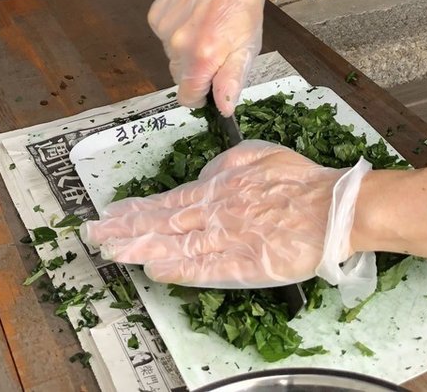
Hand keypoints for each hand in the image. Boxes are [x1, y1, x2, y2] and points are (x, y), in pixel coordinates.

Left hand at [82, 141, 376, 304]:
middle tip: (95, 235)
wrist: (331, 208)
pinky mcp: (243, 263)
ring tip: (114, 253)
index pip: (167, 202)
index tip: (110, 215)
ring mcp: (227, 239)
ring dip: (143, 249)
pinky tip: (156, 271)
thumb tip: (202, 176)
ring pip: (176, 245)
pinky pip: (205, 268)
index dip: (137, 210)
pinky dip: (179, 270)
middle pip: (163, 224)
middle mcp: (216, 213)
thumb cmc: (298, 179)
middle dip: (127, 230)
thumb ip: (224, 166)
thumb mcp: (255, 156)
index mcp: (218, 187)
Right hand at [148, 0, 281, 115]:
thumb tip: (223, 108)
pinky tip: (192, 16)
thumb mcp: (247, 48)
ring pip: (171, 55)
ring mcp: (163, 28)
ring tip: (205, 27)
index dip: (201, 95)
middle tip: (215, 47)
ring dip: (185, 48)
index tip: (210, 84)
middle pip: (179, 76)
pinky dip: (175, 31)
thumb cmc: (243, 8)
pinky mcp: (156, 14)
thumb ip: (231, 81)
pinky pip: (163, 35)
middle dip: (196, 69)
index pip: (187, 97)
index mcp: (201, 58)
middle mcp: (177, 45)